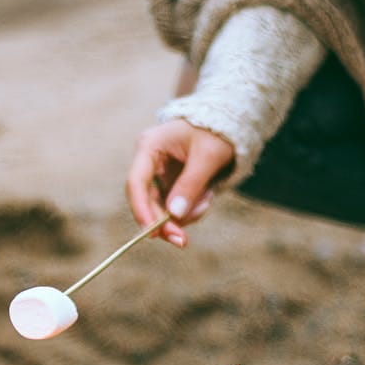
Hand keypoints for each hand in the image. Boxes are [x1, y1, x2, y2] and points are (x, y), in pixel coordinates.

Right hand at [126, 119, 234, 246]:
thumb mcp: (208, 156)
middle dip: (165, 222)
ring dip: (184, 215)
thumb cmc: (216, 131)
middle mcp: (148, 162)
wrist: (228, 122)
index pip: (136, 182)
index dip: (140, 209)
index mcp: (150, 146)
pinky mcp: (169, 185)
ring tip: (208, 200)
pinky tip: (206, 197)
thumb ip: (191, 185)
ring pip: (160, 208)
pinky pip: (173, 207)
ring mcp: (157, 175)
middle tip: (182, 242)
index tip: (152, 232)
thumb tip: (174, 216)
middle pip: (146, 201)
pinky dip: (190, 210)